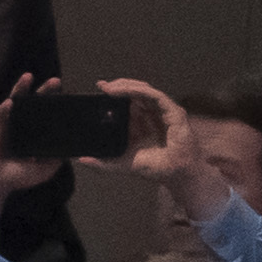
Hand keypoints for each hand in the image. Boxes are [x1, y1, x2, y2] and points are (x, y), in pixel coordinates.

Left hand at [100, 77, 196, 194]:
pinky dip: (140, 91)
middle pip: (135, 93)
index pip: (127, 104)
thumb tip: (82, 160)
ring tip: (110, 87)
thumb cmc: (156, 169)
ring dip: (127, 86)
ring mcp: (164, 112)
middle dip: (118, 87)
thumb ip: (104, 163)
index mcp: (142, 123)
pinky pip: (155, 96)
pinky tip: (127, 91)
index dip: (114, 96)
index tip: (97, 91)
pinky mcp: (174, 112)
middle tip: (101, 85)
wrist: (178, 176)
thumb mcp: (123, 164)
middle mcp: (153, 114)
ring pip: (144, 91)